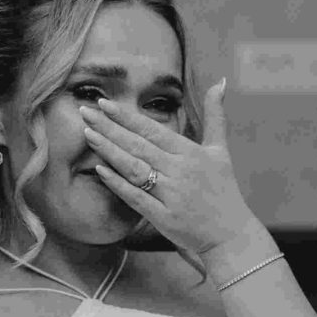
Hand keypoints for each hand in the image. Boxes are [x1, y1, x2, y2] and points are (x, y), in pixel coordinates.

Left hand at [80, 79, 258, 256]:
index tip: (104, 103)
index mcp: (190, 153)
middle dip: (109, 128)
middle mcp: (180, 170)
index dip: (127, 116)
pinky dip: (118, 184)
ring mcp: (171, 194)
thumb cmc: (223, 189)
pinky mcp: (164, 217)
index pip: (153, 130)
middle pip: (138, 145)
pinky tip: (100, 170)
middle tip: (84, 111)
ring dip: (109, 151)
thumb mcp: (221, 150)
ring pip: (134, 168)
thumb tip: (219, 82)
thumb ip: (215, 115)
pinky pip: (136, 198)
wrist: (231, 234)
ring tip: (88, 134)